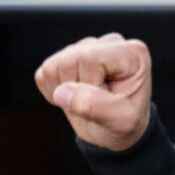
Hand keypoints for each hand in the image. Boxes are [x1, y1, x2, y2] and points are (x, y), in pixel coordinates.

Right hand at [35, 33, 152, 150]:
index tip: (106, 99)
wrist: (116, 130)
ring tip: (88, 100)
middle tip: (96, 102)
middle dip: (75, 89)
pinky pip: (43, 74)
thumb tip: (61, 92)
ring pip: (51, 66)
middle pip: (67, 60)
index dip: (88, 83)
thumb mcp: (122, 121)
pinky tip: (76, 96)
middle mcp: (109, 43)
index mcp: (131, 53)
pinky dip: (54, 92)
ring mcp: (86, 47)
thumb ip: (95, 105)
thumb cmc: (125, 124)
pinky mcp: (66, 57)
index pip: (87, 57)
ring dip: (64, 92)